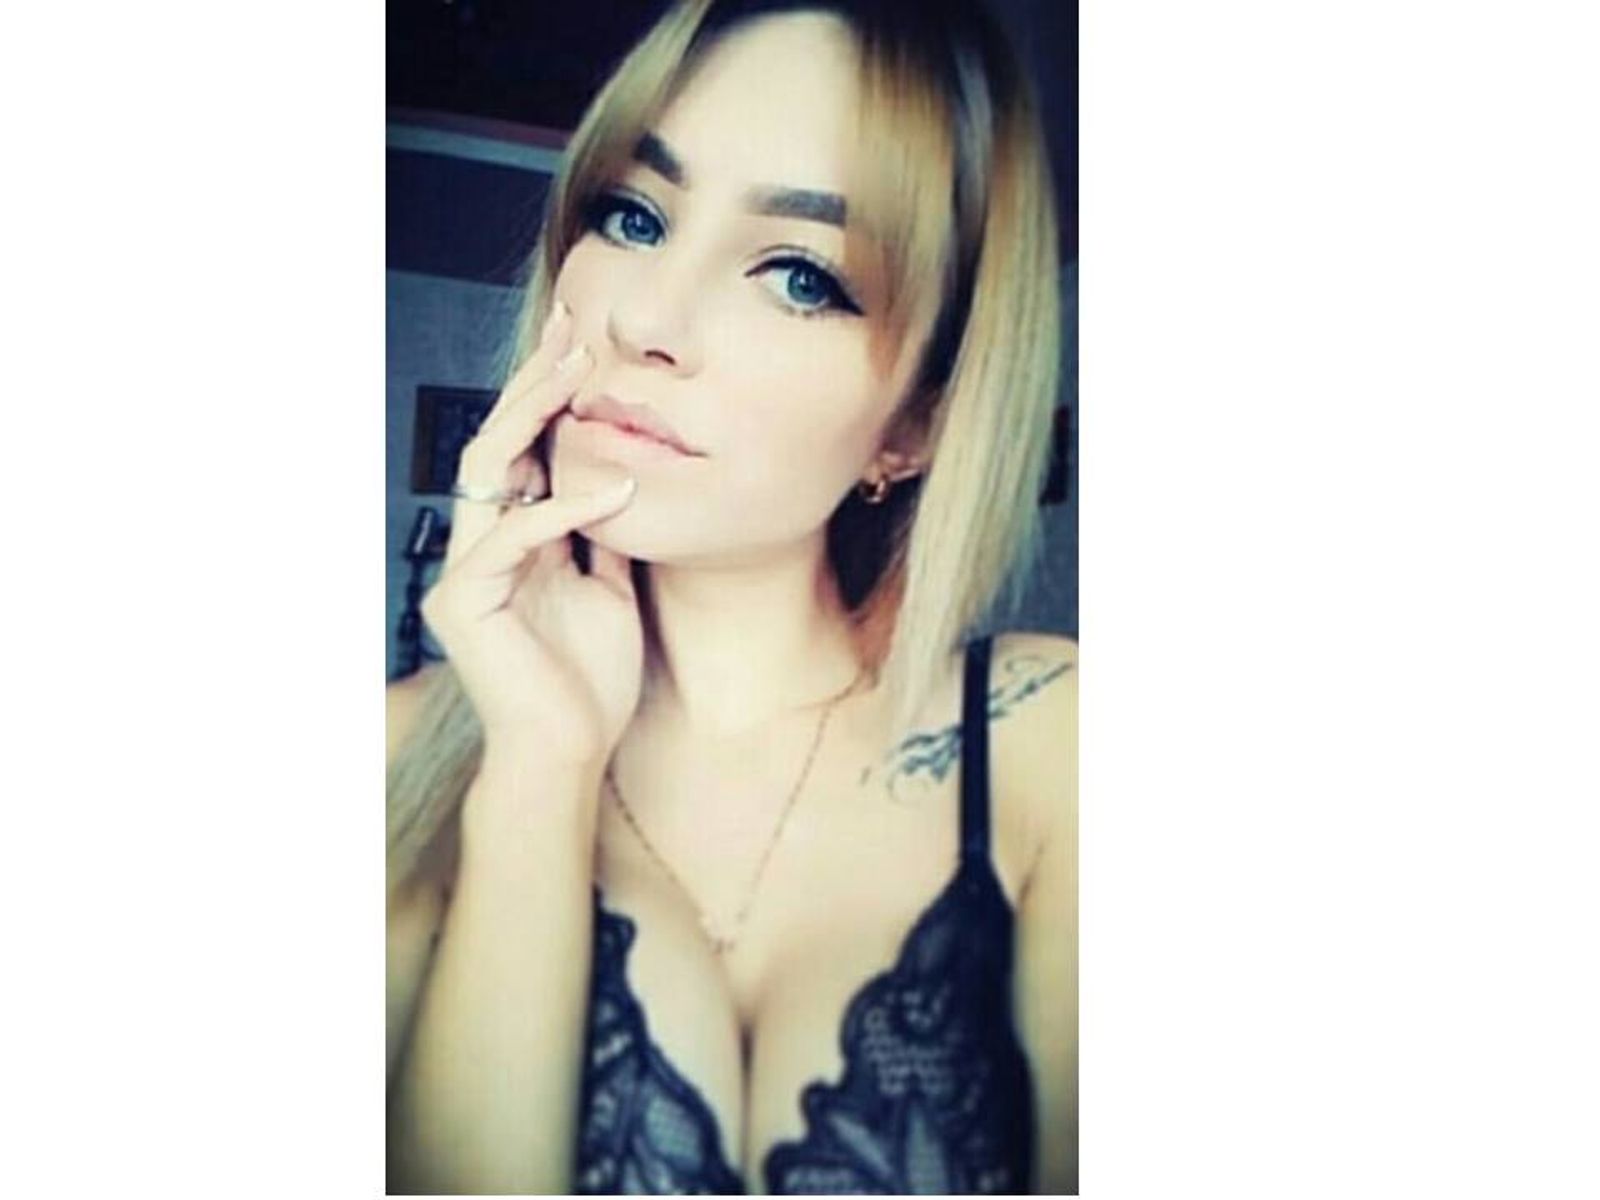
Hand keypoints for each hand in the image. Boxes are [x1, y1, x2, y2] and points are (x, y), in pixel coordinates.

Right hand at [421, 301, 645, 767]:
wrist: (569, 751)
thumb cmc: (588, 679)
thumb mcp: (610, 587)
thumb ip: (601, 533)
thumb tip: (623, 473)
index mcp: (512, 536)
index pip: (522, 448)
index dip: (547, 393)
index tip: (581, 339)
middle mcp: (479, 541)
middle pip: (497, 440)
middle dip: (536, 382)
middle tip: (574, 330)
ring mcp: (465, 569)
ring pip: (488, 469)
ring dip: (536, 418)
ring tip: (582, 375)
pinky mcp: (463, 602)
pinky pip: (510, 538)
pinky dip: (562, 510)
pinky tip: (613, 490)